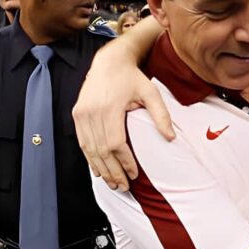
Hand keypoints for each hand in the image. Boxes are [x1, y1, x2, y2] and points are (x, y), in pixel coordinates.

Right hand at [73, 45, 174, 191]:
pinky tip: (98, 170)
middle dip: (113, 172)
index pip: (115, 143)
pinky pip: (82, 142)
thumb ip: (161, 115)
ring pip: (90, 149)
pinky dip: (90, 158)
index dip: (124, 161)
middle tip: (123, 187)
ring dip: (101, 169)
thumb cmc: (132, 77)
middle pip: (101, 151)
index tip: (134, 174)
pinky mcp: (77, 114)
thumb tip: (171, 138)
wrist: (109, 61)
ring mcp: (82, 114)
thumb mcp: (151, 92)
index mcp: (109, 108)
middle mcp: (92, 113)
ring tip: (112, 183)